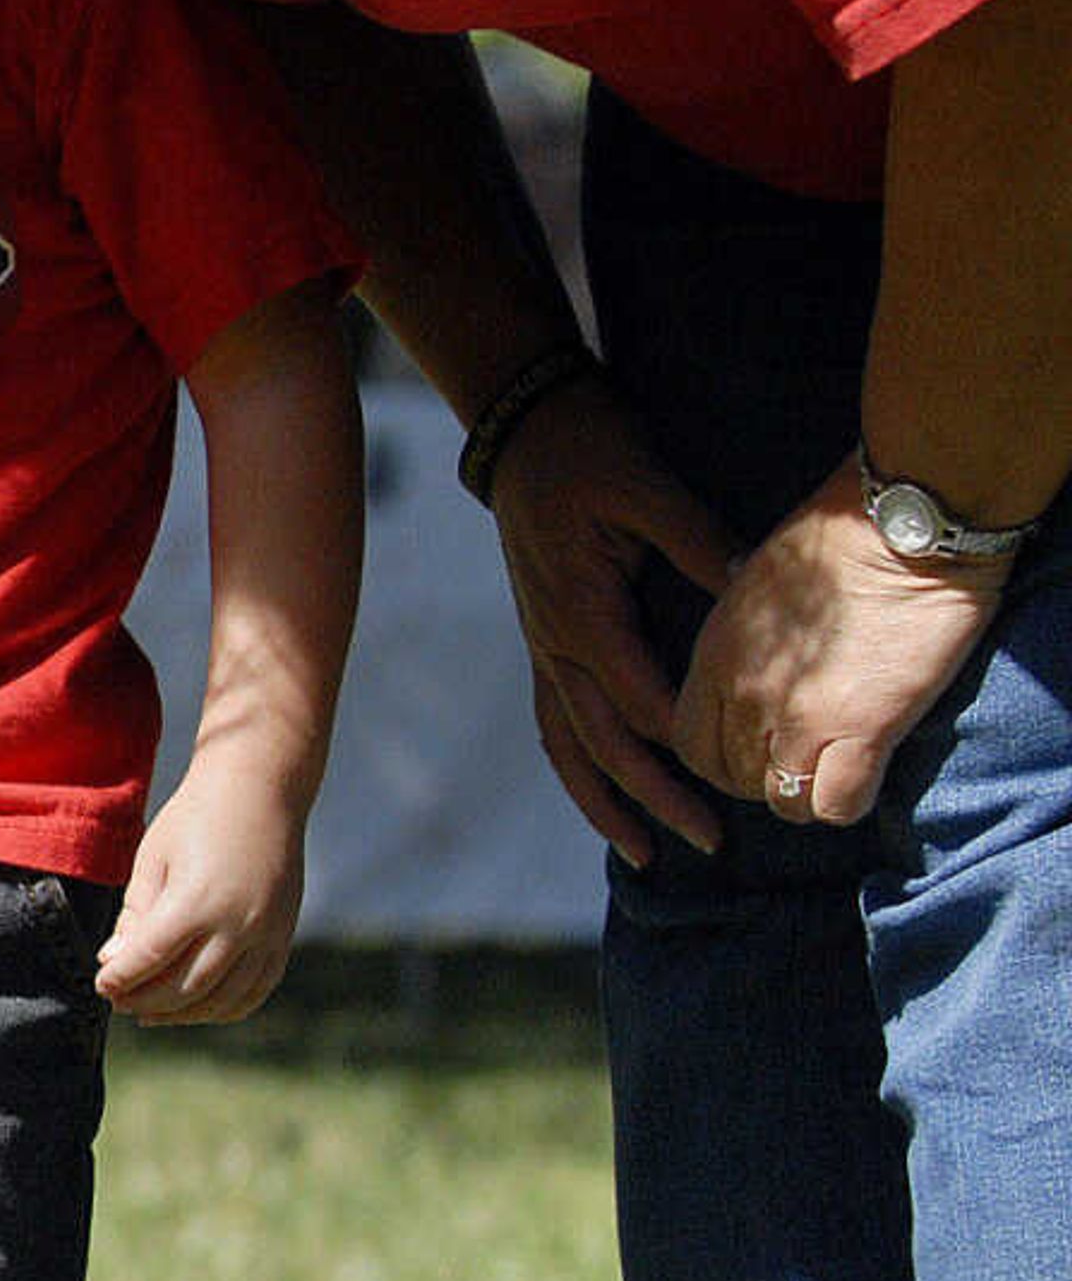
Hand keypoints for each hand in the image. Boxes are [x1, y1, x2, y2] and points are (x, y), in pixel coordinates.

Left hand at [98, 763, 305, 1025]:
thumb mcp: (153, 858)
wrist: (260, 790)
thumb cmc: (196, 818)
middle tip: (120, 1002)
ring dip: (181, 1014)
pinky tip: (195, 1008)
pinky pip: (255, 992)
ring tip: (151, 1012)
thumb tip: (113, 961)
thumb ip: (135, 915)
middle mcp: (238, 924)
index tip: (101, 987)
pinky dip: (223, 1008)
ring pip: (220, 998)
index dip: (121, 979)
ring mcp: (267, 934)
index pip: (150, 958)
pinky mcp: (283, 937)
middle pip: (184, 986)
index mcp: (197, 900)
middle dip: (145, 1001)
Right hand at [483, 381, 741, 862]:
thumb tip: (757, 594)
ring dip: (608, 804)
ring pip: (570, 746)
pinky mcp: (544, 641)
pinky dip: (581, 769)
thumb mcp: (647, 486)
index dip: (690, 743)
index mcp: (582, 612)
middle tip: (713, 843)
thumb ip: (699, 543)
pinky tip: (607, 799)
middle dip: (657, 799)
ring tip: (647, 855)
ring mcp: (543, 646)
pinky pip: (556, 723)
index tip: (744, 774)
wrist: (523, 425)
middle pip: (604, 744)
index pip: (640, 700)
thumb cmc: (588, 449)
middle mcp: (555, 643)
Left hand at [671, 461, 1007, 823]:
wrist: (904, 525)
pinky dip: (849, 802)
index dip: (719, 760)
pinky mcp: (862, 730)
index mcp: (716, 656)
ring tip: (832, 772)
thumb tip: (753, 641)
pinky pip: (837, 804)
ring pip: (782, 800)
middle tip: (800, 764)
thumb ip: (747, 630)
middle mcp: (747, 694)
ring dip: (804, 795)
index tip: (751, 753)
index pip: (691, 744)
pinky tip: (865, 776)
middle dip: (762, 781)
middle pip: (734, 778)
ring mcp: (800, 716)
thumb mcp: (758, 578)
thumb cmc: (840, 537)